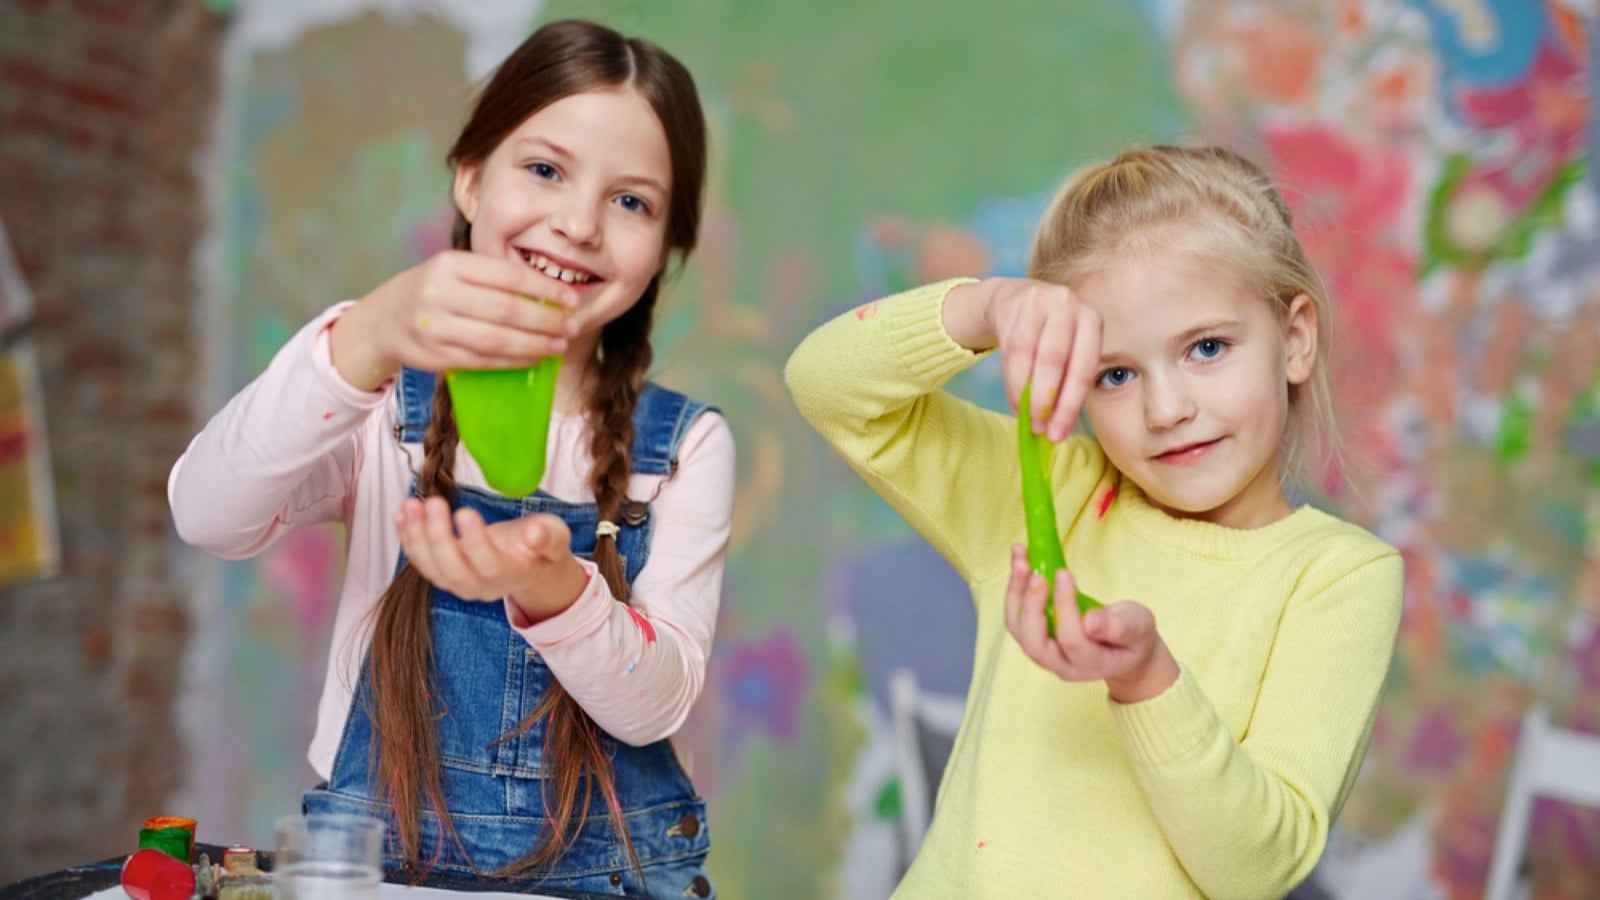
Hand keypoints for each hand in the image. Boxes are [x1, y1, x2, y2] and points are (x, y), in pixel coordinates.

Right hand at [331, 250, 583, 389]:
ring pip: (495, 339)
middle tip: (572, 326)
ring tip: (559, 345)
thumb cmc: (432, 291)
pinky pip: (482, 360)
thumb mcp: (454, 271)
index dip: (544, 289)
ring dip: (534, 345)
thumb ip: (492, 279)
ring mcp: (434, 326)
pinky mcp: (434, 355)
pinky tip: (533, 358)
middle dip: (545, 321)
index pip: (507, 276)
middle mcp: (439, 293)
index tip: (570, 299)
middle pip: (505, 310)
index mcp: (450, 264)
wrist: (382, 320)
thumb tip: (549, 297)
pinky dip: (512, 360)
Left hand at [395, 496, 588, 622]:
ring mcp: (461, 584)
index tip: (465, 511)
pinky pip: (422, 562)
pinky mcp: (444, 574)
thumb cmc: (543, 547)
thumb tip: (535, 533)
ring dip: (417, 537)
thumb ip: (548, 536)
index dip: (476, 542)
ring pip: (433, 569)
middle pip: (455, 571)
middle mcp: (483, 587)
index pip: (490, 565)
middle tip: (433, 503)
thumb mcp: (556, 537)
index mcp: (513, 576)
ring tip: (411, 505)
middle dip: (439, 538)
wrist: (530, 567)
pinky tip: (401, 514)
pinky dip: (408, 539)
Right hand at [943, 278, 1100, 440]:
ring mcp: (1038, 300)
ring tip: (1025, 417)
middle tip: (1038, 428)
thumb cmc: (1048, 336)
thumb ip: (1066, 384)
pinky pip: (1007, 348)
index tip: (1058, 434)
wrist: (1015, 299)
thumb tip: (1056, 429)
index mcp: (1092, 320)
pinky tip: (1014, 399)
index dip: (1070, 405)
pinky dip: (1011, 380)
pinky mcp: (1011, 303)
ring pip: (1026, 354)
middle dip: (1045, 399)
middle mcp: (1068, 305)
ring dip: (1024, 393)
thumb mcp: (1067, 353)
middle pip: (1055, 359)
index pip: (1083, 368)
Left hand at [1002, 544, 1177, 701]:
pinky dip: (1015, 589)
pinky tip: (1020, 560)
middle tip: (1034, 572)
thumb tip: (1090, 622)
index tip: (1064, 574)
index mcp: (1092, 665)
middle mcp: (1063, 665)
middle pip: (1034, 643)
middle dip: (1030, 605)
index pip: (1072, 639)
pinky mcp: (1035, 638)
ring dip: (1016, 593)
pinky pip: (1017, 617)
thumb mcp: (1137, 628)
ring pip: (1019, 629)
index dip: (1065, 606)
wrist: (1123, 649)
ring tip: (1020, 559)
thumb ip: (1118, 627)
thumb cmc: (1133, 637)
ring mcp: (1045, 655)